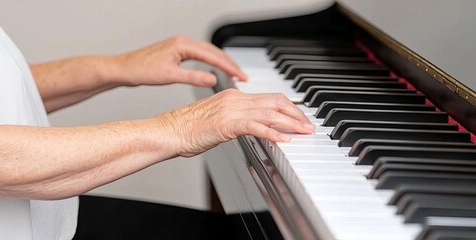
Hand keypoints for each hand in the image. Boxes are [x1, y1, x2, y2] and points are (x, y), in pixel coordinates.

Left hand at [112, 35, 247, 86]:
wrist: (124, 68)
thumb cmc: (141, 70)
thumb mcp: (170, 77)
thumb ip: (193, 78)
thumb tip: (212, 80)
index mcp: (182, 45)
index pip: (212, 56)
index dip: (229, 67)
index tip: (241, 76)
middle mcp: (182, 42)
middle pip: (213, 51)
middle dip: (229, 63)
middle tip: (243, 76)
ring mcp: (179, 46)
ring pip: (207, 52)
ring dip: (221, 62)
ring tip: (234, 73)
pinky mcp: (176, 52)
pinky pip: (199, 55)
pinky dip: (210, 62)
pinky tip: (215, 68)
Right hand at [157, 89, 314, 156]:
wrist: (168, 131)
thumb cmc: (186, 129)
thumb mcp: (216, 121)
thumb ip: (234, 120)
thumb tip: (250, 128)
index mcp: (232, 96)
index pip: (268, 96)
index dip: (288, 107)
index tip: (299, 118)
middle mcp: (234, 99)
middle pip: (275, 101)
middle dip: (296, 113)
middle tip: (307, 125)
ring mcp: (230, 109)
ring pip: (270, 112)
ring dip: (290, 123)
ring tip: (302, 132)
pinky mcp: (226, 123)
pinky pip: (255, 126)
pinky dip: (272, 133)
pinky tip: (282, 140)